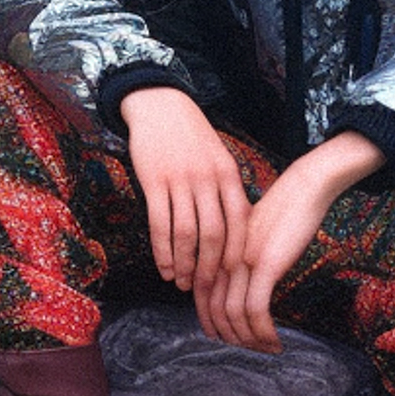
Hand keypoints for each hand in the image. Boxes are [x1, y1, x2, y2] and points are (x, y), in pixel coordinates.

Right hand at [120, 86, 250, 325]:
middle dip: (210, 268)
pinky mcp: (155, 181)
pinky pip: (160, 223)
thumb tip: (237, 227)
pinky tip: (164, 267)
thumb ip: (226, 190)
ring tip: (182, 283)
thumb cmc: (191, 136)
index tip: (233, 276)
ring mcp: (180, 180)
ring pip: (186, 233)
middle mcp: (207, 179)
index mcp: (228, 174)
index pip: (239, 222)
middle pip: (214, 234)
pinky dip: (163, 250)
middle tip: (205, 290)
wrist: (160, 105)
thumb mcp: (219, 157)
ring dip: (184, 264)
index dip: (236, 253)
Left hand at [216, 132, 383, 350]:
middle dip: (227, 335)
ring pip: (234, 315)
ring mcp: (242, 262)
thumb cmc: (284, 210)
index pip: (203, 292)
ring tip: (265, 350)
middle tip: (245, 350)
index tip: (219, 337)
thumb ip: (244, 255)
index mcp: (220, 248)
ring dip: (248, 340)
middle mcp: (225, 257)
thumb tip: (247, 281)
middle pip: (214, 308)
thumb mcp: (256, 234)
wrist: (303, 188)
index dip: (207, 319)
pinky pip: (256, 310)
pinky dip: (263, 332)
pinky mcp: (265, 266)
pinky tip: (276, 342)